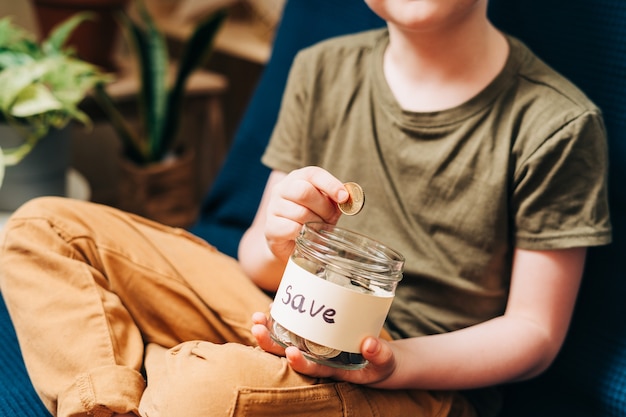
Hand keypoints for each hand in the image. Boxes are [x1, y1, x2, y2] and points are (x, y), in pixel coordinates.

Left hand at [251, 312, 396, 385]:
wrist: (381, 360)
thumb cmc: (382, 364)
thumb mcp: (385, 362)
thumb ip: (380, 355)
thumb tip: (370, 344)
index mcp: (334, 370)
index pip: (313, 369)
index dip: (300, 363)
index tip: (289, 353)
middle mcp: (320, 360)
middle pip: (290, 355)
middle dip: (271, 343)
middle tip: (258, 329)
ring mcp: (315, 347)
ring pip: (287, 341)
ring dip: (270, 330)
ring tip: (257, 318)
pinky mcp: (316, 334)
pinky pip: (295, 328)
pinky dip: (283, 318)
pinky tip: (273, 307)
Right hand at [264, 167, 348, 260]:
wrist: (290, 242)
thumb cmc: (311, 219)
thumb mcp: (326, 207)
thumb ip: (336, 200)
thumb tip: (348, 197)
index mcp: (298, 178)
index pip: (313, 174)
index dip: (330, 184)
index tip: (344, 197)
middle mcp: (282, 189)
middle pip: (304, 192)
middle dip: (323, 208)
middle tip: (330, 218)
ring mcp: (273, 208)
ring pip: (300, 213)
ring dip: (316, 224)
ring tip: (319, 229)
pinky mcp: (270, 227)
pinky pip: (292, 228)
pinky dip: (304, 234)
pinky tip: (306, 236)